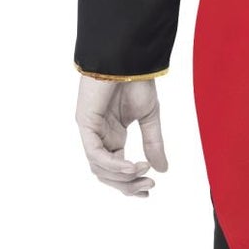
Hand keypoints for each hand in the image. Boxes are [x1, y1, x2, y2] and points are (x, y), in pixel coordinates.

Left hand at [75, 75, 167, 197]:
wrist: (128, 58)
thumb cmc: (137, 81)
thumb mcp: (150, 117)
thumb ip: (153, 143)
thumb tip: (163, 170)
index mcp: (112, 136)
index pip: (116, 169)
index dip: (130, 184)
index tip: (149, 191)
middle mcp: (99, 137)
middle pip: (106, 174)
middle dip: (127, 185)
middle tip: (149, 186)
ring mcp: (90, 131)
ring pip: (98, 168)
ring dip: (122, 177)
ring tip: (143, 172)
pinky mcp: (85, 123)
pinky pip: (95, 154)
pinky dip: (113, 164)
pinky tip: (132, 166)